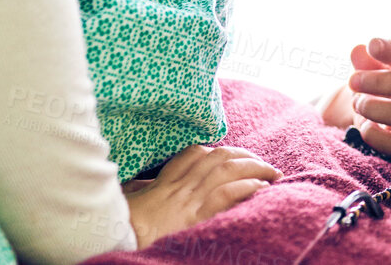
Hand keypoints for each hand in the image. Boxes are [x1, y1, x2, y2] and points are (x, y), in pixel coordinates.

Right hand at [123, 144, 280, 246]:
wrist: (117, 240)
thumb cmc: (121, 228)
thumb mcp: (130, 203)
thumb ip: (140, 192)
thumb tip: (142, 187)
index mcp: (165, 183)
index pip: (194, 154)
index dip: (216, 151)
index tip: (233, 155)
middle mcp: (180, 186)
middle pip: (218, 157)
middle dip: (245, 155)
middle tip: (263, 162)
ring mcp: (189, 199)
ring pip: (228, 170)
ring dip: (256, 168)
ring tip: (273, 173)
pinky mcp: (195, 216)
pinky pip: (227, 194)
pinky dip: (248, 187)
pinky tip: (262, 188)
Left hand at [347, 32, 390, 157]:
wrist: (383, 114)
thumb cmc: (383, 83)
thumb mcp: (373, 68)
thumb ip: (366, 60)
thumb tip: (357, 51)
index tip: (371, 45)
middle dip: (380, 81)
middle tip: (352, 81)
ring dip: (376, 108)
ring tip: (356, 102)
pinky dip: (377, 137)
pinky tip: (364, 126)